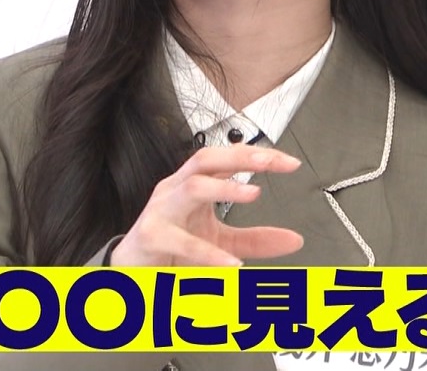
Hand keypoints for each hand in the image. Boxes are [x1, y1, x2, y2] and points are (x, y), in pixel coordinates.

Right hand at [109, 145, 305, 266]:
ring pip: (192, 187)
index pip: (226, 157)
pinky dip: (208, 253)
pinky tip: (231, 263)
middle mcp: (176, 189)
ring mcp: (161, 209)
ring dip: (225, 188)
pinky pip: (181, 241)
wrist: (132, 271)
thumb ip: (256, 240)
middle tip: (271, 161)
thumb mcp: (220, 241)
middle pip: (206, 158)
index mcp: (193, 183)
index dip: (258, 155)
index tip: (289, 162)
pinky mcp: (151, 236)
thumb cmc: (171, 247)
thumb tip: (294, 240)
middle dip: (241, 156)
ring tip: (253, 194)